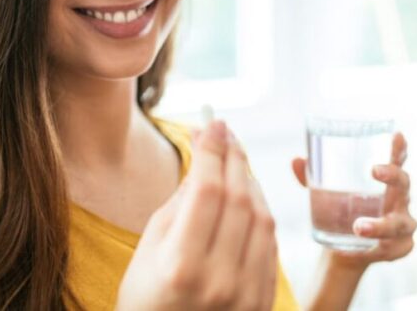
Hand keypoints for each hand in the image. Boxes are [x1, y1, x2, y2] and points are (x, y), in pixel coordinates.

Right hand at [116, 120, 278, 309]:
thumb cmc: (145, 300)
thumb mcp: (147, 250)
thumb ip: (178, 204)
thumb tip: (204, 159)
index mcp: (181, 266)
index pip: (207, 190)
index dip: (211, 150)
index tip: (211, 123)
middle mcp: (220, 281)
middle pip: (240, 199)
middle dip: (233, 156)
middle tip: (225, 130)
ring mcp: (246, 295)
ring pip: (263, 219)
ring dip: (251, 180)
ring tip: (234, 158)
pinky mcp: (262, 303)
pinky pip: (270, 245)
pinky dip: (261, 212)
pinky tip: (248, 195)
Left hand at [290, 132, 416, 269]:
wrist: (344, 249)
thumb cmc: (341, 210)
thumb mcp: (324, 193)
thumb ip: (311, 177)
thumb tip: (296, 160)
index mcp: (385, 180)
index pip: (396, 159)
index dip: (399, 147)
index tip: (397, 135)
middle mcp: (399, 198)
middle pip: (403, 183)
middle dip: (392, 175)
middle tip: (374, 170)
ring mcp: (403, 223)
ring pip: (399, 222)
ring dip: (380, 225)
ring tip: (358, 226)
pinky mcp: (402, 246)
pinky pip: (397, 247)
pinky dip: (384, 248)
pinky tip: (372, 250)